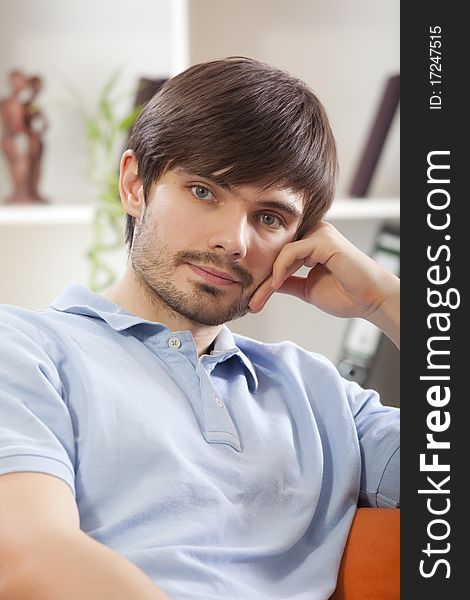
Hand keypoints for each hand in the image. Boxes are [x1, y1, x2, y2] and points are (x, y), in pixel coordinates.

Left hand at [249, 222, 399, 346]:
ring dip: (267, 278)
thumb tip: (265, 283)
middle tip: (251, 303)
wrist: (370, 300)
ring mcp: (319, 233)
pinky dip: (280, 268)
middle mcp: (313, 232)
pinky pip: (292, 251)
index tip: (252, 301)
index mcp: (310, 242)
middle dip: (261, 280)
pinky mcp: (324, 239)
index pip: (278, 256)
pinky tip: (275, 283)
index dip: (263, 278)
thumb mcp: (306, 289)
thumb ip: (287, 282)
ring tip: (258, 299)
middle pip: (276, 253)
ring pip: (280, 252)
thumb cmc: (346, 294)